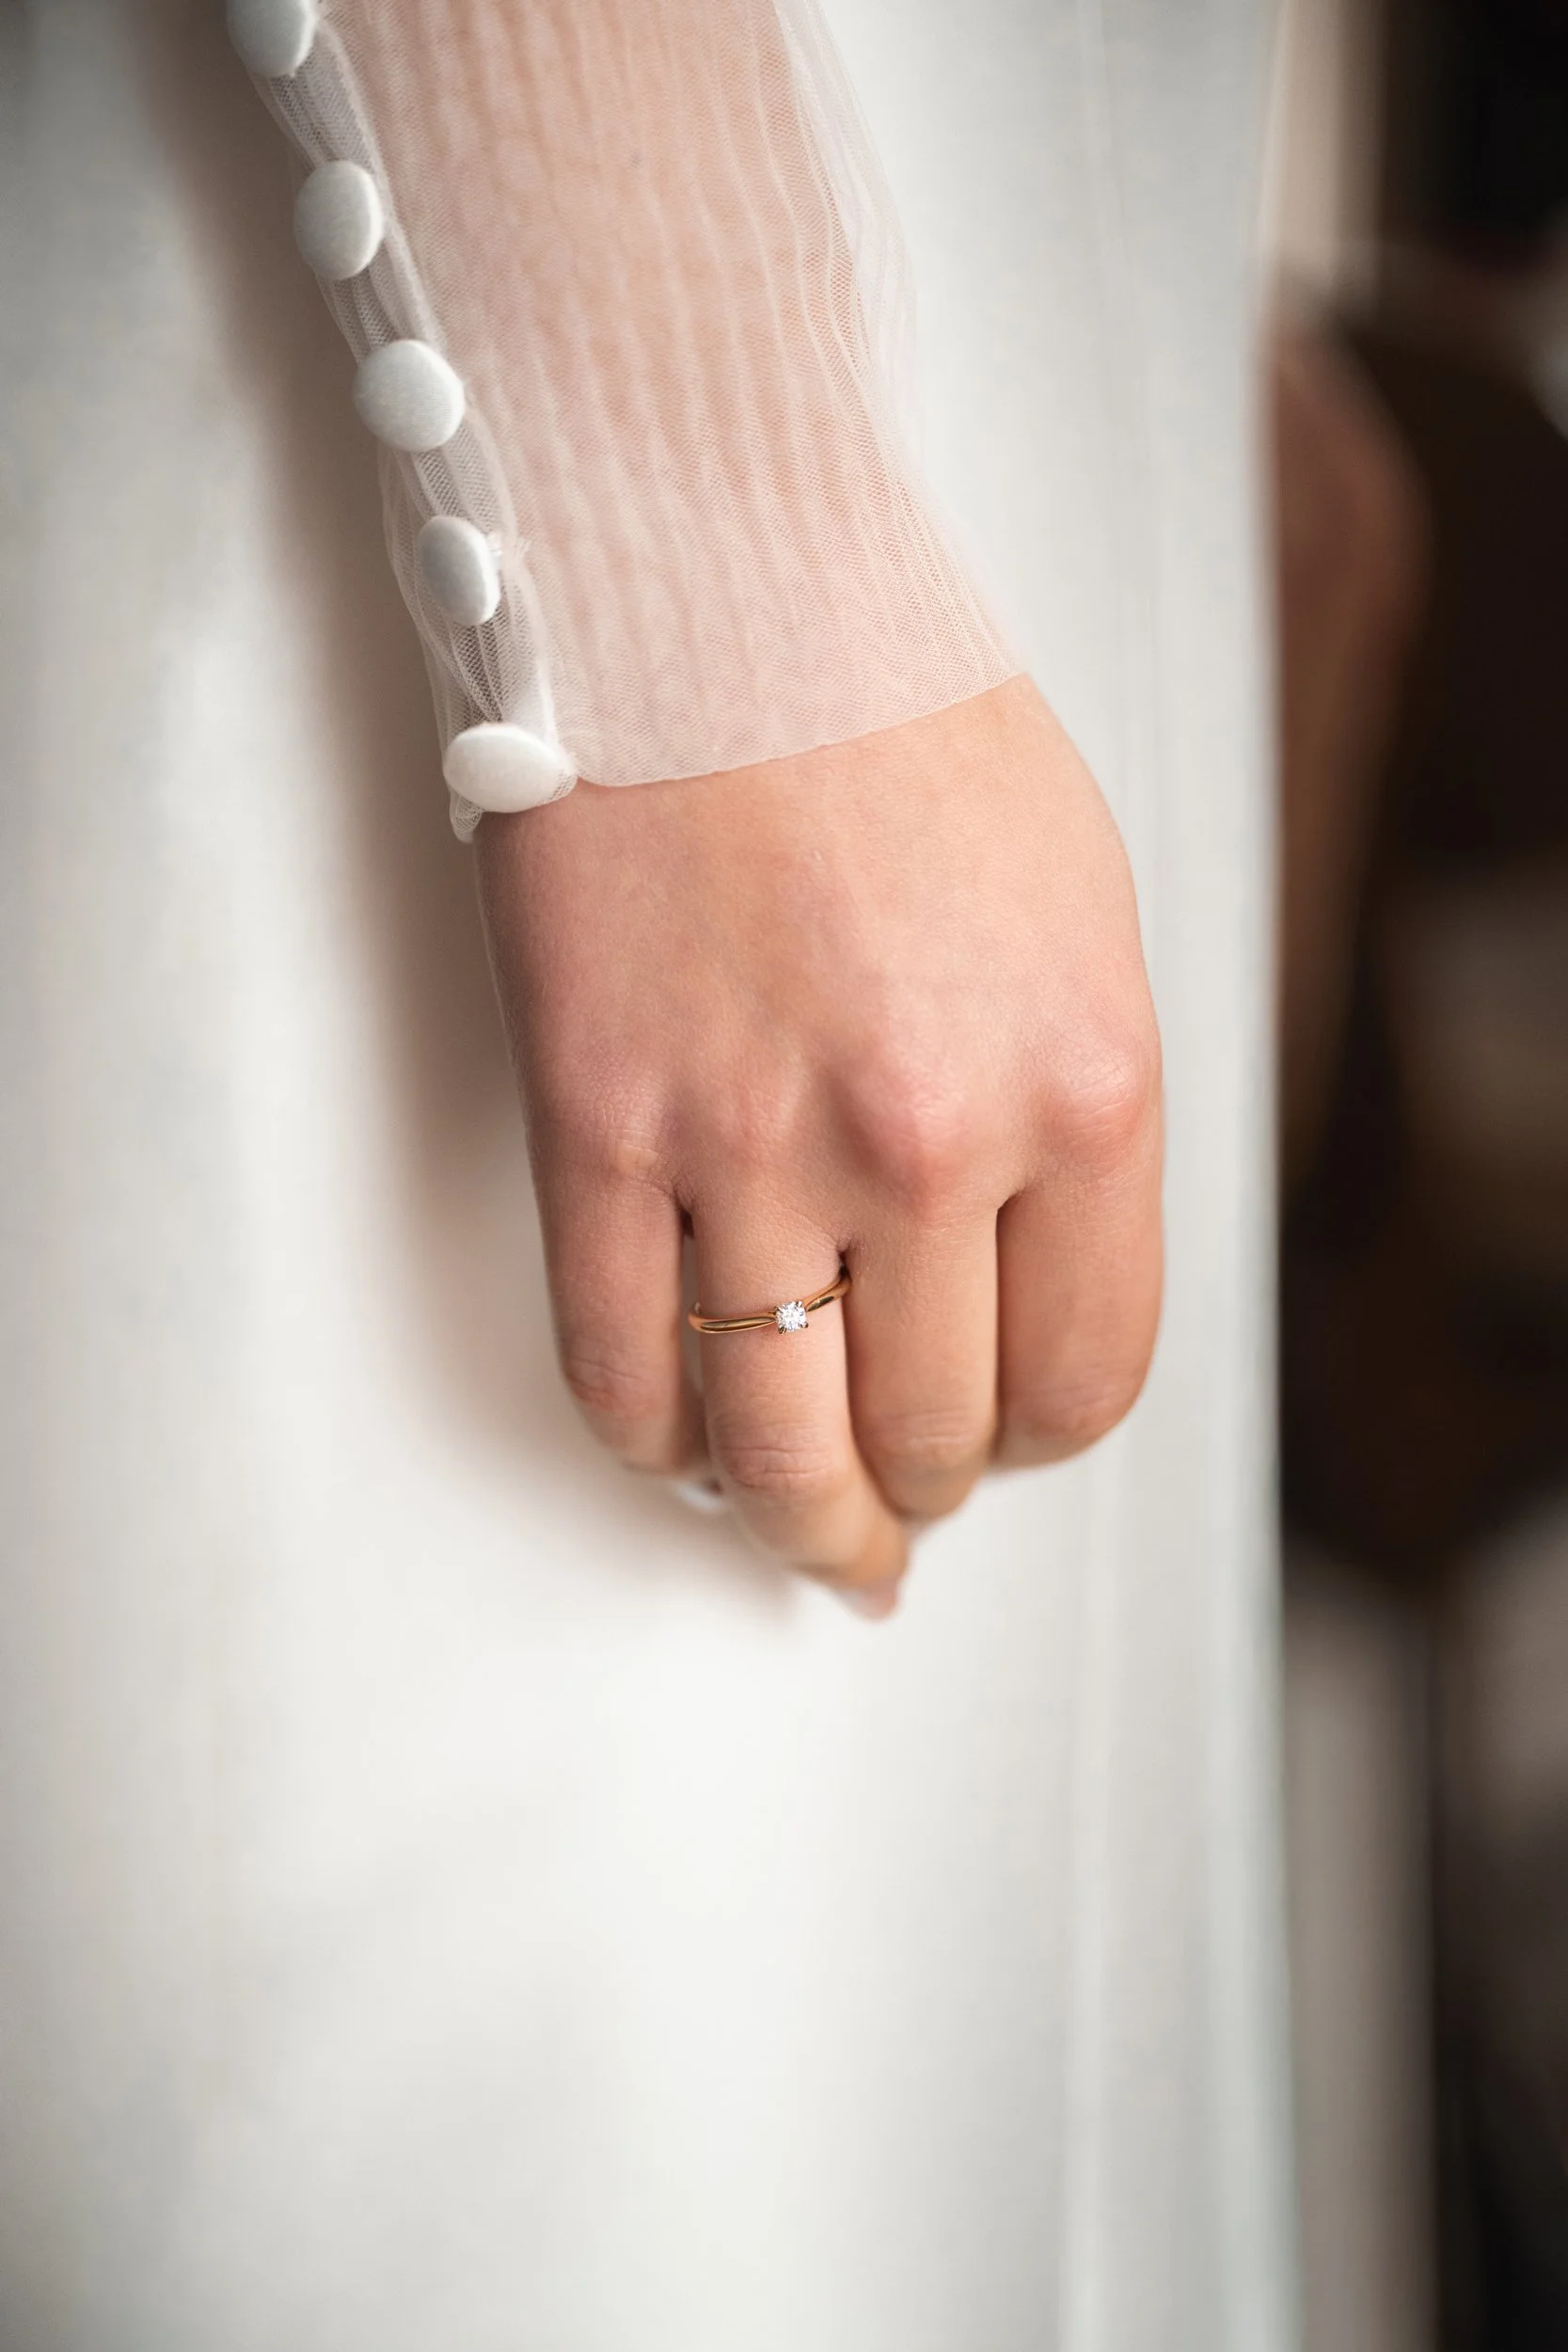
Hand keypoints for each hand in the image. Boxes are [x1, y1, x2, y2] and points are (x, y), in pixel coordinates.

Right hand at [477, 675, 1161, 1612]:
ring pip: (774, 1443)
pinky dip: (647, 1438)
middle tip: (903, 1500)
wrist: (716, 584)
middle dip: (925, 1490)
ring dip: (796, 1519)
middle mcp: (929, 1138)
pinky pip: (612, 1359)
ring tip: (804, 1533)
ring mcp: (750, 1139)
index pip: (1085, 1374)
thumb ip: (1080, 1117)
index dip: (1044, 1436)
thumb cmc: (905, 726)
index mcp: (1084, 1086)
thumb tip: (1032, 1287)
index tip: (1011, 1433)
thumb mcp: (1083, 917)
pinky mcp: (595, 1122)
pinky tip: (671, 1443)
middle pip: (933, 1432)